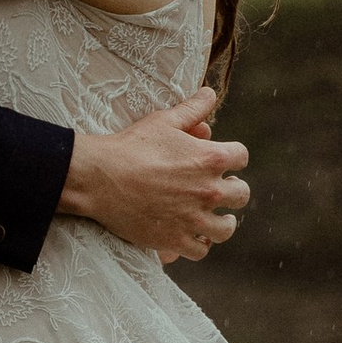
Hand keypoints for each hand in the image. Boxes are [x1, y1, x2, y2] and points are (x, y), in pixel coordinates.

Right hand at [61, 88, 250, 261]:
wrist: (100, 178)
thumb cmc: (131, 145)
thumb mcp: (164, 120)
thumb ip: (192, 108)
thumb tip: (210, 93)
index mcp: (210, 159)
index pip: (241, 157)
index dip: (233, 157)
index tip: (225, 161)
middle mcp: (208, 191)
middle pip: (241, 194)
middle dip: (233, 190)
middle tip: (222, 190)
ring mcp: (193, 219)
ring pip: (225, 228)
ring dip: (223, 222)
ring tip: (216, 219)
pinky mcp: (175, 240)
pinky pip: (200, 249)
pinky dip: (199, 244)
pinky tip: (195, 237)